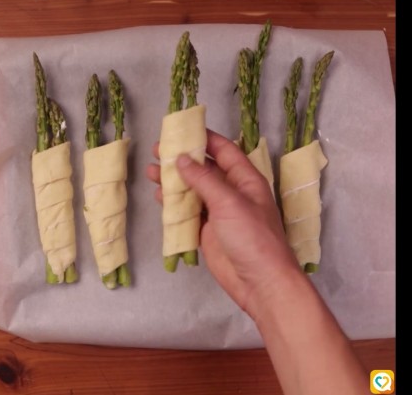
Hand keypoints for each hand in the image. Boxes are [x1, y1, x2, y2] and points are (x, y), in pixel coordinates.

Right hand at [146, 129, 301, 318]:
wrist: (260, 282)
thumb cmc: (253, 238)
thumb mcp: (230, 202)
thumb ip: (204, 180)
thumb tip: (181, 159)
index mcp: (246, 180)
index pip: (224, 150)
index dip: (204, 138)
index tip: (181, 128)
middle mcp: (232, 193)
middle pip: (205, 169)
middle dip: (183, 159)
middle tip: (157, 150)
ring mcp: (219, 213)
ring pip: (193, 190)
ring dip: (174, 181)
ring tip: (151, 171)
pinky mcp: (207, 232)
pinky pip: (188, 212)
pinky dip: (174, 204)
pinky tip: (159, 196)